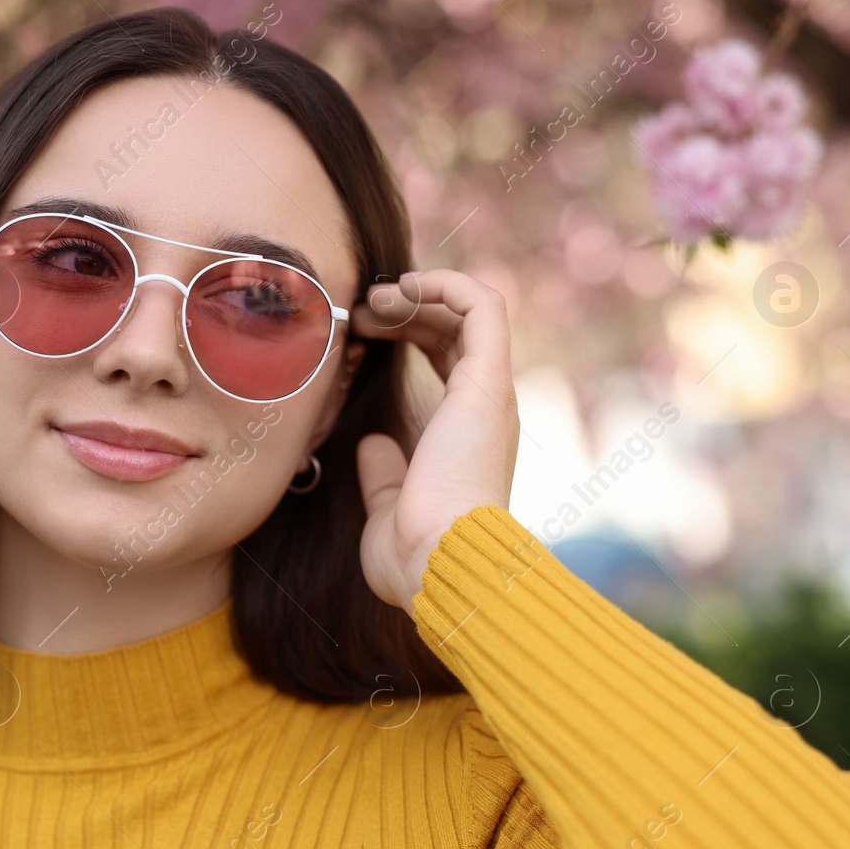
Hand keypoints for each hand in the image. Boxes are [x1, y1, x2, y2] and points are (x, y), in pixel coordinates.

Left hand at [349, 270, 520, 613]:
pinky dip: (448, 283)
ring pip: (472, 308)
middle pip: (457, 328)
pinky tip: (405, 286)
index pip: (449, 357)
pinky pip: (483, 306)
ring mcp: (489, 391)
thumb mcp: (388, 505)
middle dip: (408, 306)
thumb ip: (383, 473)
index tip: (361, 330)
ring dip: (422, 291)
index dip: (408, 332)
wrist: (442, 565)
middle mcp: (484, 406)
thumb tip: (372, 446)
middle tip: (360, 309)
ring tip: (373, 298)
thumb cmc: (414, 554)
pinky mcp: (487, 382)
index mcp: (466, 431)